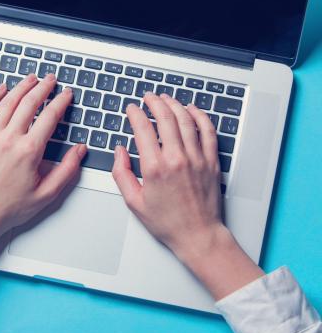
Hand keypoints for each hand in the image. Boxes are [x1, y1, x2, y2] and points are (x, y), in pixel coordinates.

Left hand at [0, 74, 85, 269]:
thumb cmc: (10, 207)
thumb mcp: (47, 194)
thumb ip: (67, 170)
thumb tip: (80, 150)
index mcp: (29, 151)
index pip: (50, 117)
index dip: (61, 102)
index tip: (67, 94)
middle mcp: (9, 140)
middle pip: (29, 103)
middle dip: (43, 88)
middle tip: (51, 79)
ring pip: (7, 102)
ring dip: (21, 87)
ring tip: (31, 78)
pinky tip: (1, 89)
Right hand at [112, 92, 263, 299]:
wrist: (198, 235)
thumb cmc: (167, 222)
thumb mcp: (134, 201)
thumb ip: (122, 173)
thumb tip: (120, 152)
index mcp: (155, 168)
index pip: (143, 129)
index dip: (135, 114)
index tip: (131, 109)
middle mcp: (176, 159)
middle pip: (165, 118)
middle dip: (154, 102)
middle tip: (148, 97)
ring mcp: (196, 158)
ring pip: (186, 120)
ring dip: (174, 105)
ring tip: (166, 99)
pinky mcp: (211, 161)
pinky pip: (207, 131)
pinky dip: (200, 116)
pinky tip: (192, 110)